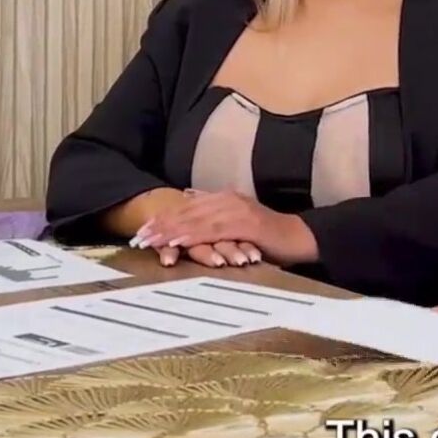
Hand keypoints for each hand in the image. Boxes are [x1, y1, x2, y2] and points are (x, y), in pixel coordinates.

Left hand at [136, 190, 316, 264]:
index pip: (188, 207)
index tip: (142, 230)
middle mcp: (228, 200)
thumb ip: (215, 209)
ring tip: (151, 241)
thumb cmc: (269, 235)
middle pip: (187, 212)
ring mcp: (238, 211)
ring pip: (197, 220)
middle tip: (137, 237)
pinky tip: (178, 242)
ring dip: (171, 231)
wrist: (300, 237)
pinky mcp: (246, 225)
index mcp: (225, 198)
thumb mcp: (239, 219)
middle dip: (160, 224)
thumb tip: (189, 196)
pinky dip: (194, 235)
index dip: (164, 218)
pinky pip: (214, 230)